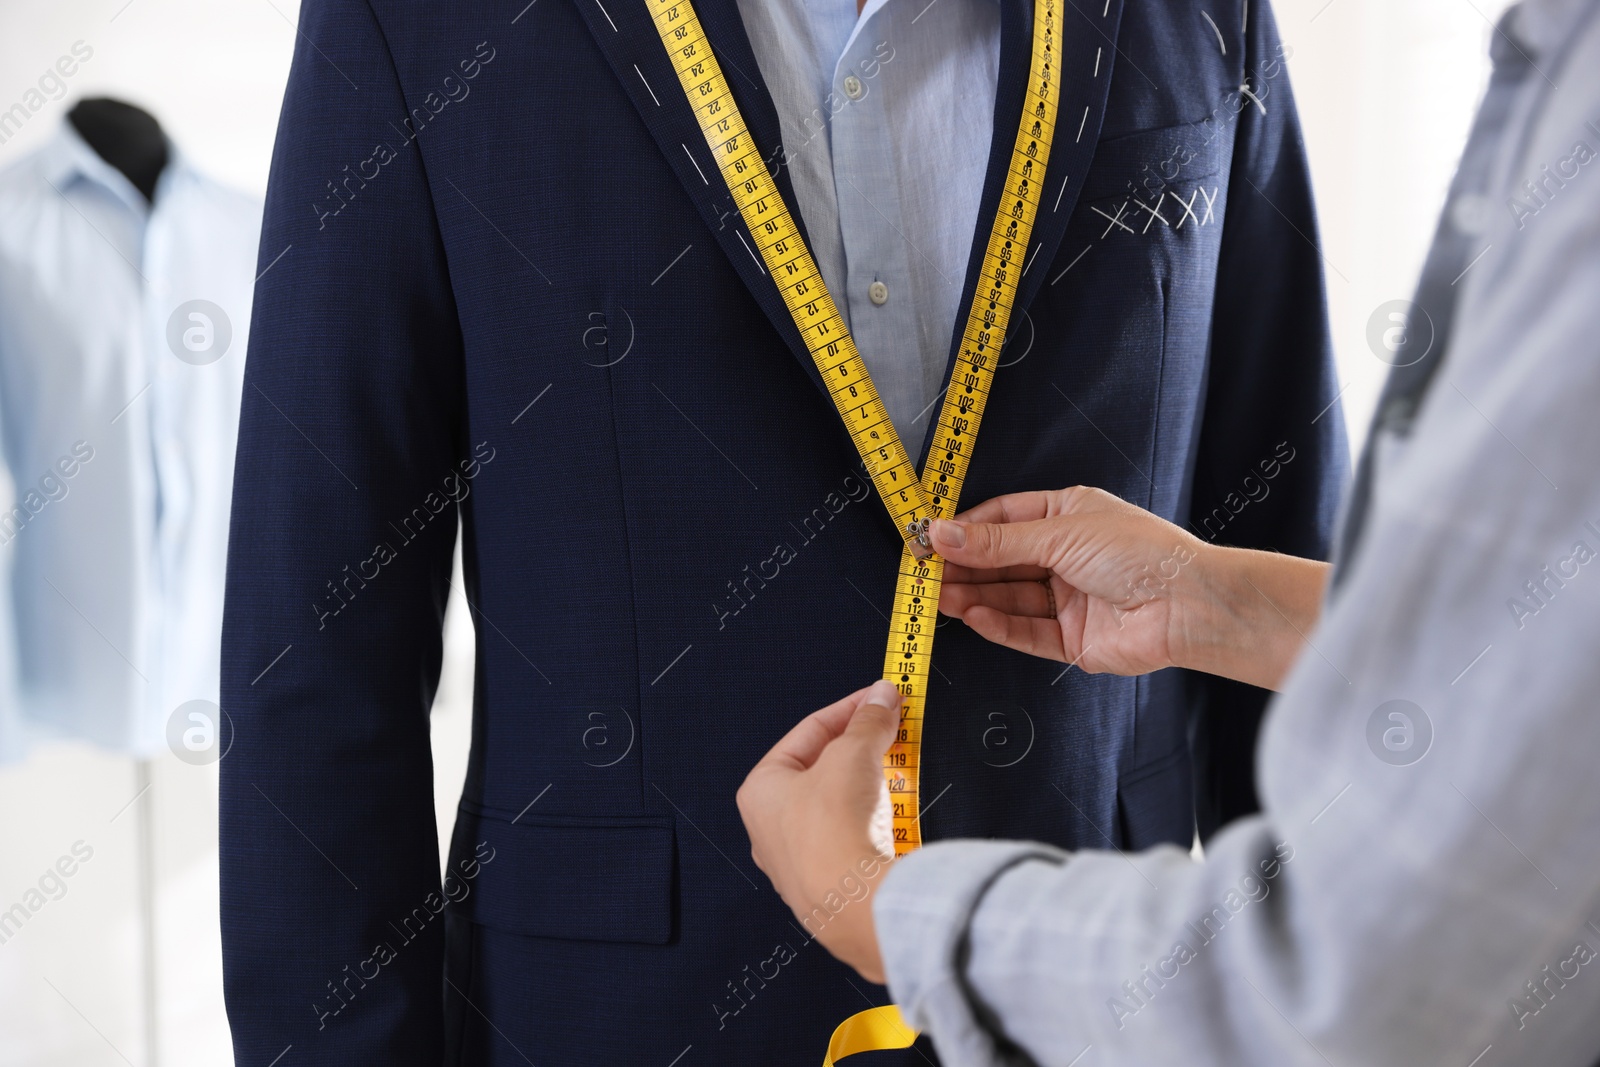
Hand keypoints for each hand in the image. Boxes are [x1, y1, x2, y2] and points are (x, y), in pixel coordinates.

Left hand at [736, 680, 901, 983]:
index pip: (809, 732)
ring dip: (870, 784)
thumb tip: (883, 698)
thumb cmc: (833, 830)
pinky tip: (894, 816)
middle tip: (892, 728)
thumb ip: (869, 722)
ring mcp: (799, 864)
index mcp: (760, 790)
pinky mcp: (831, 888)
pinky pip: (853, 841)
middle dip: (861, 747)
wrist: (858, 904)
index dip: (850, 709)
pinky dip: (874, 820)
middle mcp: (771, 829)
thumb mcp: (853, 754)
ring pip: (838, 807)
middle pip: (823, 770)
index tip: (881, 698)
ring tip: (899, 768)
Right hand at [931, 487, 1327, 690]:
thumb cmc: (1142, 554)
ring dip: (973, 596)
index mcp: (1068, 515)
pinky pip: (1026, 632)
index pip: (1002, 518)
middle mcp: (1067, 555)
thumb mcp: (1059, 534)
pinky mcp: (1073, 639)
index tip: (929, 539)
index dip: (965, 529)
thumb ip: (996, 541)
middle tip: (923, 574)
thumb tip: (942, 533)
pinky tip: (973, 616)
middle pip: (1001, 561)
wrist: (1190, 606)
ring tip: (938, 597)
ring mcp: (1069, 598)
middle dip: (963, 567)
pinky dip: (998, 625)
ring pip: (1009, 597)